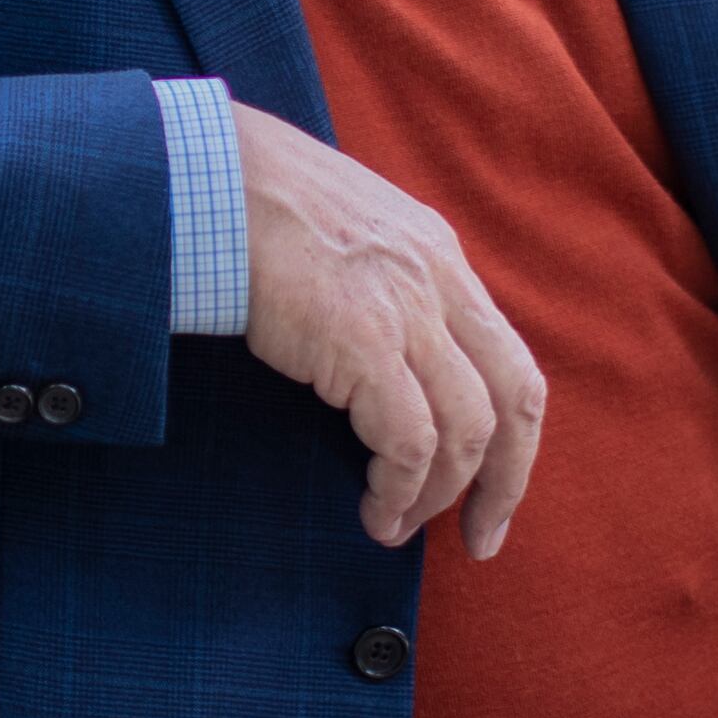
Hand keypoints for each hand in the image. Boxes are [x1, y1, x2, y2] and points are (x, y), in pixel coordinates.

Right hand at [233, 105, 547, 557]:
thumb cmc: (248, 208)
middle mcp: (437, 281)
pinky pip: (409, 440)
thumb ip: (378, 287)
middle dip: (504, 483)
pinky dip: (400, 488)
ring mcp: (404, 310)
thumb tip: (382, 366)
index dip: (514, 441)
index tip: (493, 495)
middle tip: (480, 538)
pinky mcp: (362, 341)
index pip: (510, 363)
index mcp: (437, 256)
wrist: (203, 179)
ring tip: (396, 526)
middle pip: (514, 402)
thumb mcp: (343, 234)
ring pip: (467, 430)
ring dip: (438, 495)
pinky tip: (375, 508)